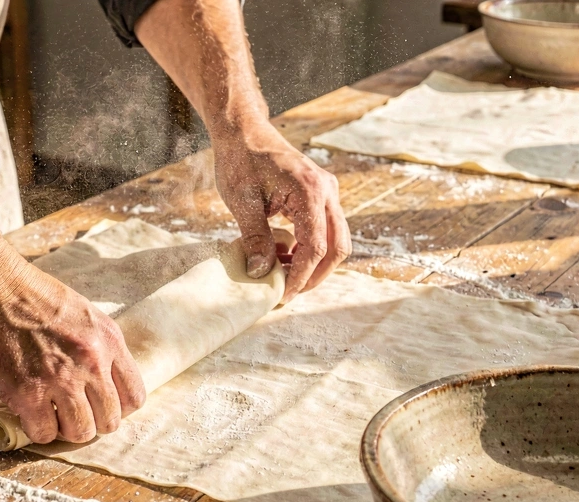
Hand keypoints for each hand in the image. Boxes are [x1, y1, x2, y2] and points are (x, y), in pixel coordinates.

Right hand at [0, 265, 145, 443]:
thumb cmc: (31, 295)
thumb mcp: (83, 315)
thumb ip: (98, 348)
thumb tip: (103, 383)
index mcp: (109, 340)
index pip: (135, 397)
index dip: (116, 408)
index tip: (96, 404)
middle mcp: (91, 361)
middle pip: (110, 421)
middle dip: (91, 422)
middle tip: (69, 412)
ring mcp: (60, 378)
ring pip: (81, 433)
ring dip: (64, 429)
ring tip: (49, 413)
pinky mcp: (27, 391)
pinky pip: (44, 433)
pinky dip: (36, 429)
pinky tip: (27, 411)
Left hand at [214, 121, 350, 302]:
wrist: (244, 131)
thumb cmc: (240, 160)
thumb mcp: (242, 202)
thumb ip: (255, 239)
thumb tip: (261, 273)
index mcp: (310, 191)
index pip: (316, 247)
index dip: (301, 276)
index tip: (283, 294)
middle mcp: (327, 190)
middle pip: (337, 247)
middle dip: (316, 275)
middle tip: (289, 292)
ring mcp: (327, 191)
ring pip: (336, 239)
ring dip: (315, 263)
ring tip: (285, 275)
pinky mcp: (321, 194)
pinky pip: (326, 228)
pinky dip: (311, 248)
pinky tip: (286, 255)